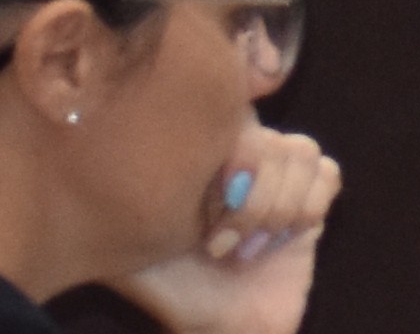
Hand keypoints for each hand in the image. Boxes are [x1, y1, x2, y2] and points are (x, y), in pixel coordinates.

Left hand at [117, 129, 341, 333]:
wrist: (226, 331)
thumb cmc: (176, 292)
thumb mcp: (135, 249)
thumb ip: (119, 210)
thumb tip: (92, 174)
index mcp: (204, 157)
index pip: (230, 108)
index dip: (227, 146)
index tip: (209, 193)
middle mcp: (244, 157)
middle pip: (268, 136)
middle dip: (248, 196)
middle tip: (219, 241)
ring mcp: (282, 177)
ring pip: (300, 152)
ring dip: (273, 208)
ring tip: (244, 248)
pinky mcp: (314, 203)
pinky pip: (327, 175)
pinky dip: (305, 208)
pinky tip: (278, 241)